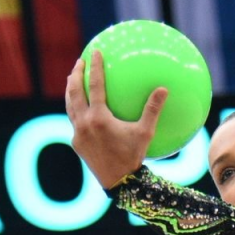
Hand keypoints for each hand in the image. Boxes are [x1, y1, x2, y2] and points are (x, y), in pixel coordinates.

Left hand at [66, 49, 168, 187]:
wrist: (119, 183)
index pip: (95, 86)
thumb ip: (152, 109)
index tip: (95, 52)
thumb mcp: (146, 133)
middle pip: (75, 92)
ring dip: (70, 91)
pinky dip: (75, 109)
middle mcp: (84, 123)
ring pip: (69, 106)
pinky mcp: (76, 143)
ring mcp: (78, 134)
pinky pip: (73, 121)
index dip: (95, 67)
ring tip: (72, 79)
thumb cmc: (134, 156)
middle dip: (75, 75)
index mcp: (99, 118)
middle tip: (79, 62)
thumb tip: (164, 88)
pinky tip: (79, 107)